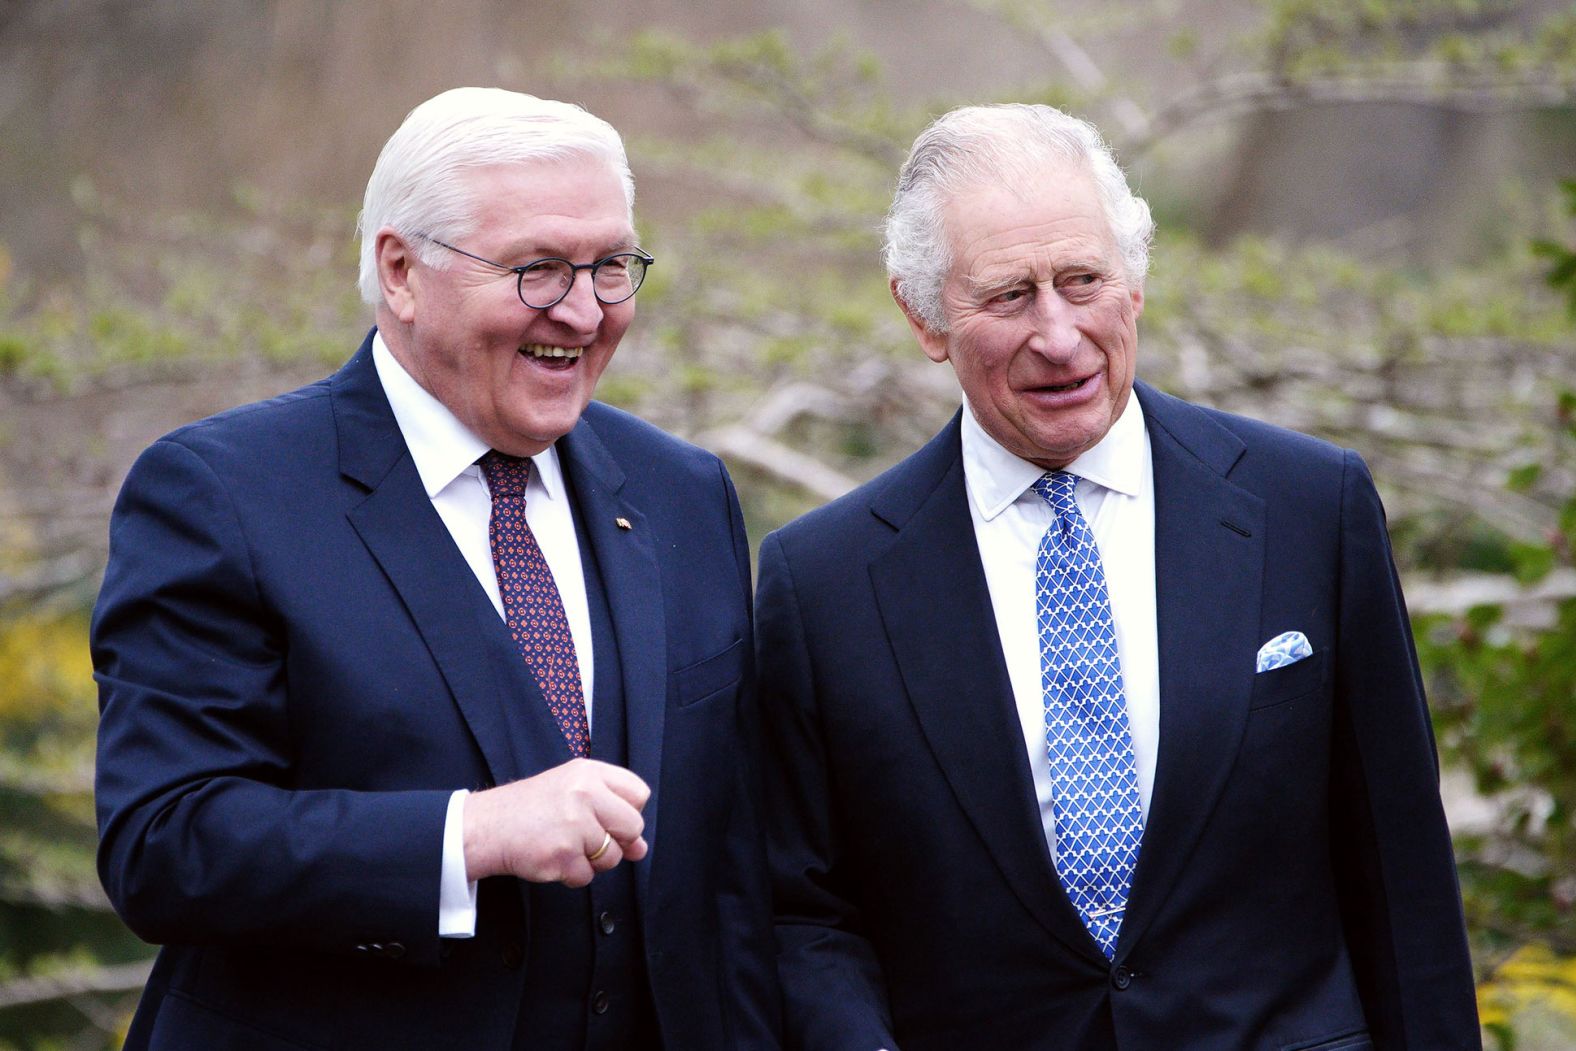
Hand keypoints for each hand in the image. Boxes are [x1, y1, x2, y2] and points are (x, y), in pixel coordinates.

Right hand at [463, 758, 649, 886]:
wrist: (488, 826)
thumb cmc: (532, 809)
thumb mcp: (573, 792)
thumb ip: (611, 812)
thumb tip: (640, 848)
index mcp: (589, 772)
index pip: (638, 793)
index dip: (628, 811)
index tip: (610, 818)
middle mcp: (584, 793)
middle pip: (633, 827)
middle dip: (616, 840)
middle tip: (588, 837)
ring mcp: (574, 824)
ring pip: (611, 857)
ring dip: (591, 860)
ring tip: (564, 844)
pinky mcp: (562, 854)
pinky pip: (586, 876)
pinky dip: (571, 874)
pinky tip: (553, 857)